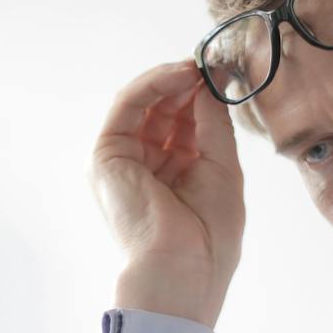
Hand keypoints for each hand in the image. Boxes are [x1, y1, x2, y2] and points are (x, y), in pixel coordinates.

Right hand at [91, 60, 244, 328]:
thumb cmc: (207, 235)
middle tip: (215, 63)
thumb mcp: (221, 168)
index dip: (203, 96)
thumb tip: (210, 81)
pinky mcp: (107, 155)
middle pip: (163, 110)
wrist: (182, 269)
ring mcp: (123, 161)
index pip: (184, 124)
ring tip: (199, 67)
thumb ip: (213, 123)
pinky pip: (127, 105)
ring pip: (143, 103)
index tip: (226, 74)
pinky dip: (152, 84)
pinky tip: (180, 74)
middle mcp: (145, 166)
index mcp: (173, 176)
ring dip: (171, 78)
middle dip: (189, 84)